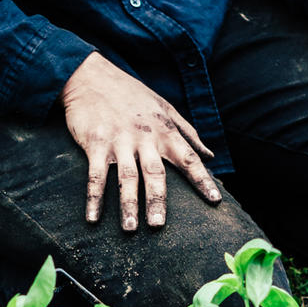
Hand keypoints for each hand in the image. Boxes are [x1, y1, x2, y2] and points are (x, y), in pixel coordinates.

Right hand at [62, 53, 221, 231]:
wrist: (92, 77)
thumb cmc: (132, 95)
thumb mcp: (165, 108)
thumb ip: (188, 132)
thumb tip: (210, 155)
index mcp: (164, 130)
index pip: (189, 158)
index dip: (203, 179)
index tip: (215, 200)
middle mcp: (144, 138)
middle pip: (155, 173)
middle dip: (158, 200)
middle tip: (159, 226)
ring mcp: (119, 141)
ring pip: (126, 177)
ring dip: (128, 204)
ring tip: (130, 229)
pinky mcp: (95, 143)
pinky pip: (96, 175)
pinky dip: (94, 197)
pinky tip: (93, 218)